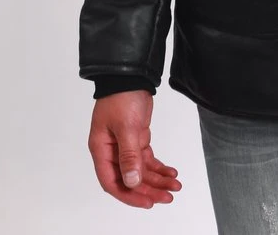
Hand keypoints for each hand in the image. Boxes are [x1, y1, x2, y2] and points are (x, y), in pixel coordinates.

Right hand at [87, 90, 181, 207]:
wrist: (131, 75)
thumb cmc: (122, 97)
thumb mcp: (126, 127)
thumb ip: (129, 156)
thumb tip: (132, 182)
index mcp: (102, 150)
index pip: (112, 182)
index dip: (129, 195)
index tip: (148, 202)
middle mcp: (112, 151)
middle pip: (129, 179)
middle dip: (149, 189)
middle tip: (168, 197)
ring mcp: (124, 145)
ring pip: (141, 170)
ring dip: (157, 179)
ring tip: (175, 186)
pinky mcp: (136, 138)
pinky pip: (147, 159)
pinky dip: (159, 167)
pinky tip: (171, 173)